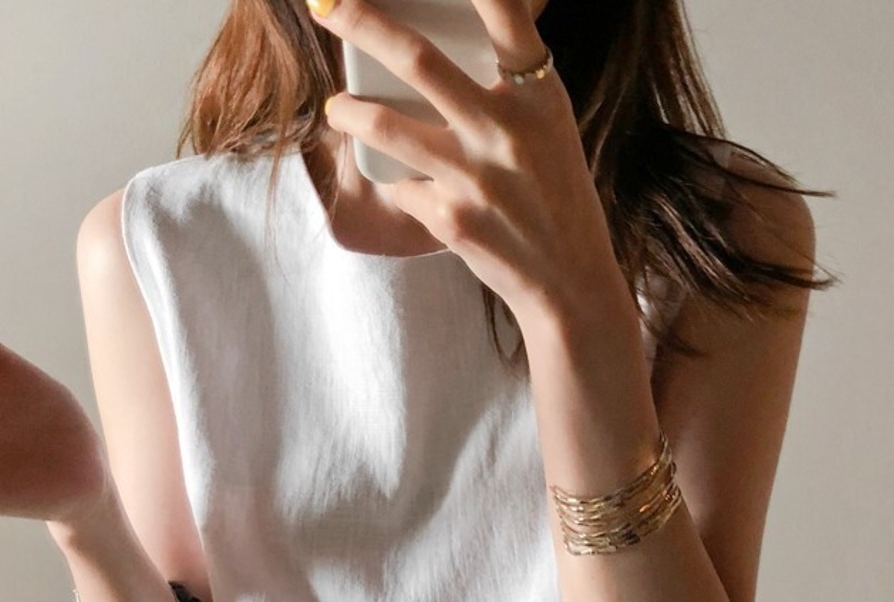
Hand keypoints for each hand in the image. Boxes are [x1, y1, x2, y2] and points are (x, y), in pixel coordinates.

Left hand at [310, 0, 624, 324]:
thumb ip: (509, 85)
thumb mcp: (550, 127)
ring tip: (338, 108)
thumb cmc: (556, 196)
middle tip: (325, 6)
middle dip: (360, 22)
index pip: (506, 12)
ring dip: (349, 112)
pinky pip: (404, 186)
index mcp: (538, 96)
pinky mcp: (450, 220)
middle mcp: (505, 130)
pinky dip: (400, 183)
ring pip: (386, 126)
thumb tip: (447, 42)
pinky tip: (407, 186)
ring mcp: (474, 177)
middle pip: (417, 59)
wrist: (568, 282)